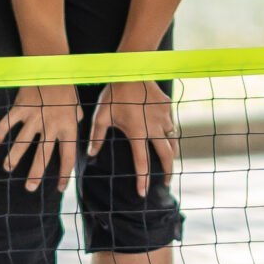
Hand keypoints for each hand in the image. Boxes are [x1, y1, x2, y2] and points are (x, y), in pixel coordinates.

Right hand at [0, 84, 80, 193]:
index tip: (60, 188)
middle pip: (43, 155)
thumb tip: (76, 125)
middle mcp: (52, 125)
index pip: (68, 156)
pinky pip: (8, 123)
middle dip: (35, 174)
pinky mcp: (21, 107)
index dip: (65, 175)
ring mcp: (35, 117)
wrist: (53, 67)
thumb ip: (75, 119)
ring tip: (8, 168)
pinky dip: (0, 132)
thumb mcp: (76, 106)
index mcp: (68, 127)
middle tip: (29, 188)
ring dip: (14, 157)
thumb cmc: (66, 87)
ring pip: (22, 142)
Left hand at [87, 79, 177, 196]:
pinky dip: (170, 133)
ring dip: (171, 154)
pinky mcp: (168, 108)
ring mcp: (164, 118)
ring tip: (168, 162)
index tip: (143, 193)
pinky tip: (166, 136)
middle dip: (168, 172)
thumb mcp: (101, 115)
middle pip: (167, 156)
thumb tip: (90, 154)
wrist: (132, 70)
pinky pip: (172, 124)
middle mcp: (154, 128)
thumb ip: (97, 136)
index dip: (142, 180)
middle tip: (165, 183)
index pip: (142, 162)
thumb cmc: (113, 93)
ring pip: (173, 141)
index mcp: (137, 133)